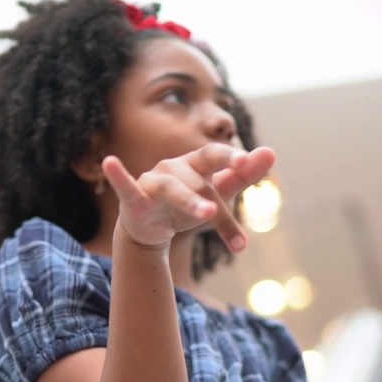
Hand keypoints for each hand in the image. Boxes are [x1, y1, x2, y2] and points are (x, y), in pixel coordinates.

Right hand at [103, 144, 275, 252]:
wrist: (154, 230)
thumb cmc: (188, 205)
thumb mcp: (218, 192)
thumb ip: (243, 175)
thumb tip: (271, 152)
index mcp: (197, 165)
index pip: (216, 158)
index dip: (231, 158)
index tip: (250, 161)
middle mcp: (175, 168)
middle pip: (199, 183)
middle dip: (213, 199)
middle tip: (226, 206)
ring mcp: (153, 181)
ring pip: (172, 189)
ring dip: (189, 201)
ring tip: (207, 213)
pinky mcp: (133, 198)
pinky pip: (125, 185)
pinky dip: (118, 175)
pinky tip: (111, 162)